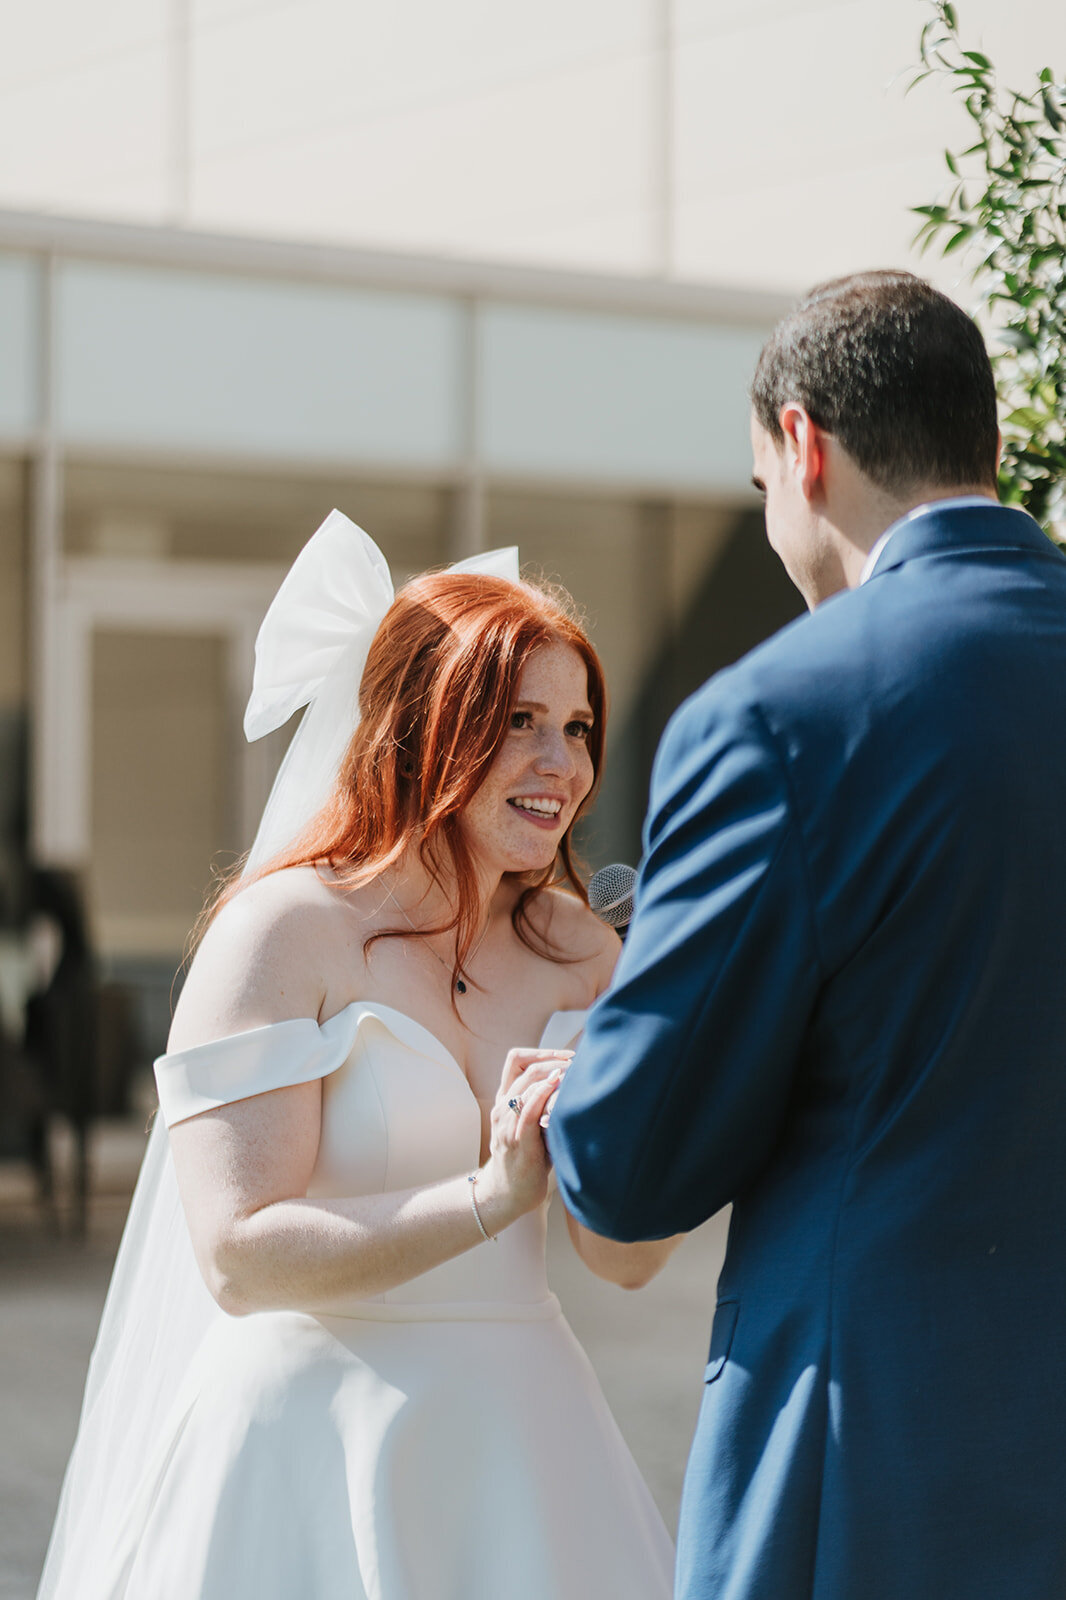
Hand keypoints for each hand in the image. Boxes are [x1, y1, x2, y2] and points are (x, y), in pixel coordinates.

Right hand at [475, 1049, 572, 1230]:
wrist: (508, 1194)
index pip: (516, 1059)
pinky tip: (557, 1087)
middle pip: (523, 1067)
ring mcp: (506, 1124)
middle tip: (576, 1062)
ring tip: (572, 1071)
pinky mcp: (516, 1141)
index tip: (568, 1056)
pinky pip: (527, 1112)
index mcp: (504, 1099)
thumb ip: (546, 1104)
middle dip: (553, 1059)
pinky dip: (541, 1095)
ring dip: (551, 1074)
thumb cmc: (528, 1158)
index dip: (542, 1052)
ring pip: (525, 1085)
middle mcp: (502, 1107)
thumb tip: (579, 1085)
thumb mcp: (534, 1125)